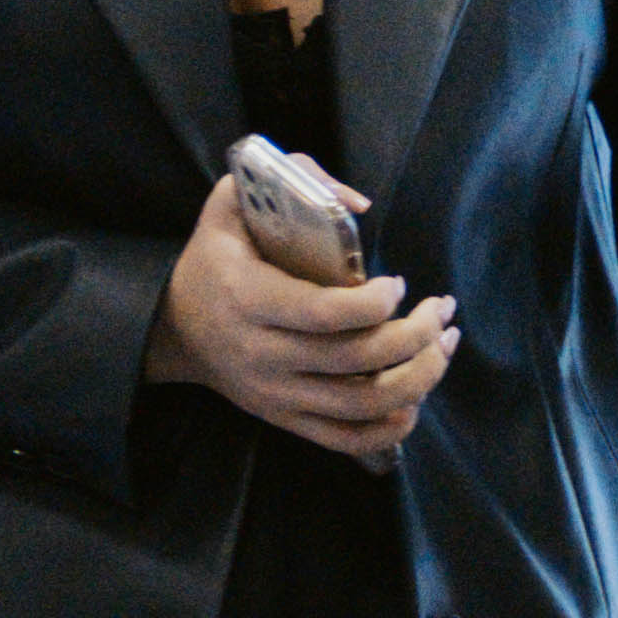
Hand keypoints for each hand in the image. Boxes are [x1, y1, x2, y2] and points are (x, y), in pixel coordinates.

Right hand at [150, 170, 456, 468]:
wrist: (172, 328)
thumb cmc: (214, 257)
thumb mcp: (234, 201)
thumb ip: (297, 178)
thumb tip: (361, 205)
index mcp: (249, 300)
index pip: (327, 314)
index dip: (378, 302)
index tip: (400, 283)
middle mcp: (262, 355)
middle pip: (357, 360)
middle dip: (419, 334)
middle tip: (444, 309)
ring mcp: (274, 394)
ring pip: (362, 404)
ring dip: (420, 377)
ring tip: (446, 344)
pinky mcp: (283, 418)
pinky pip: (346, 438)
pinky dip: (390, 427)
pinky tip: (418, 397)